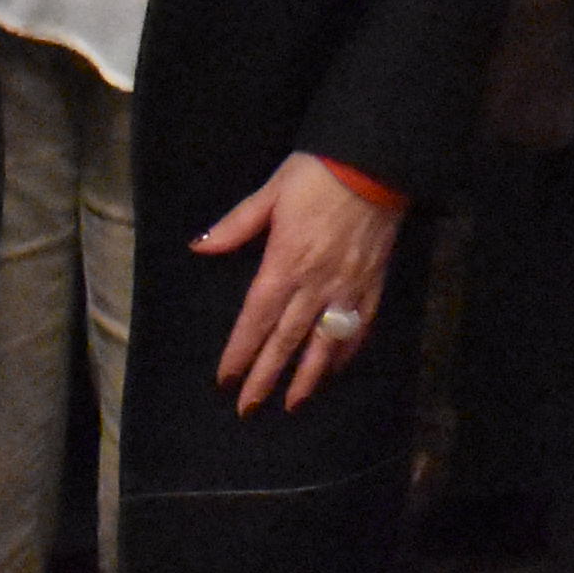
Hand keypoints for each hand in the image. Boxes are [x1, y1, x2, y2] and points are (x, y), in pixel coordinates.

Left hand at [198, 154, 403, 411]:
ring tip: (292, 404)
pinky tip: (336, 369)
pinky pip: (359, 328)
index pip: (256, 318)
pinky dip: (347, 352)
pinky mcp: (372, 284)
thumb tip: (198, 246)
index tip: (226, 379)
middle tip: (248, 408)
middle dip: (266, 377)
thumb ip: (236, 225)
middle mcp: (315, 284)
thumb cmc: (317, 175)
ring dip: (307, 377)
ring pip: (324, 344)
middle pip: (286, 340)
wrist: (375, 163)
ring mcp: (347, 288)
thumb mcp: (271, 193)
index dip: (240, 351)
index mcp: (284, 263)